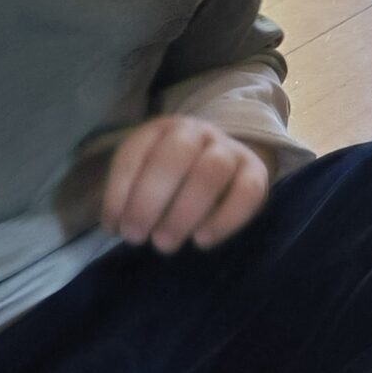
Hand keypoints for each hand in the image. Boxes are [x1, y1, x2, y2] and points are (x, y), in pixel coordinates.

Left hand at [102, 114, 270, 250]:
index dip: (120, 192)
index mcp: (162, 129)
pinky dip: (224, 219)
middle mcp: (197, 132)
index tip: (114, 227)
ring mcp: (230, 149)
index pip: (136, 153)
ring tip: (164, 243)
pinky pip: (247, 191)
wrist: (226, 163)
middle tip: (136, 237)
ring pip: (212, 171)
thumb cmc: (174, 179)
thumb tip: (117, 226)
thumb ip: (130, 197)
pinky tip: (201, 241)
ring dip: (184, 211)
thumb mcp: (146, 176)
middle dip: (150, 200)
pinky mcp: (256, 172)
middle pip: (175, 156)